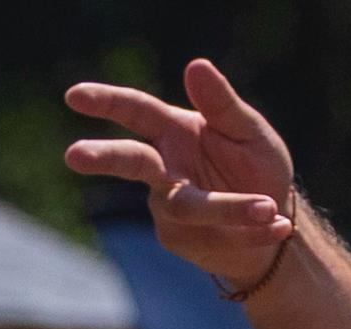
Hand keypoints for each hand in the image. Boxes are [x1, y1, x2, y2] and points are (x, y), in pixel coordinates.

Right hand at [64, 58, 303, 294]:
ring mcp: (166, 209)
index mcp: (175, 132)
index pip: (136, 112)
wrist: (271, 225)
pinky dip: (250, 230)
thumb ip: (222, 103)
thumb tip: (195, 65)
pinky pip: (213, 233)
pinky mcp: (178, 240)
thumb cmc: (258, 168)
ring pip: (187, 207)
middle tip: (73, 155)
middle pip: (130, 161)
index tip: (73, 97)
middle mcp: (164, 170)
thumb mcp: (249, 131)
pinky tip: (276, 227)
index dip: (105, 102)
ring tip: (267, 208)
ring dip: (230, 208)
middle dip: (103, 157)